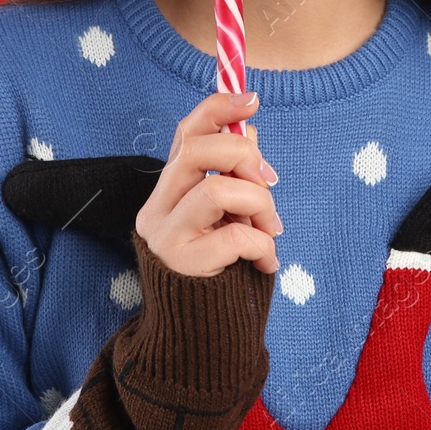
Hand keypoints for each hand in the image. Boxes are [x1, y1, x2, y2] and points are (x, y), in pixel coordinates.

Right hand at [134, 92, 283, 277]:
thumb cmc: (220, 264)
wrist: (201, 330)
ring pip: (216, 189)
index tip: (253, 99)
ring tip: (272, 229)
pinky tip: (267, 260)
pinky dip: (262, 243)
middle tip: (269, 182)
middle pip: (196, 151)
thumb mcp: (228, 213)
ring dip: (259, 204)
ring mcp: (165, 235)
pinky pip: (234, 236)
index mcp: (171, 187)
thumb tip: (248, 129)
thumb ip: (233, 173)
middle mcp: (158, 207)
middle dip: (244, 158)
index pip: (186, 133)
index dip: (218, 109)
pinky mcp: (181, 264)